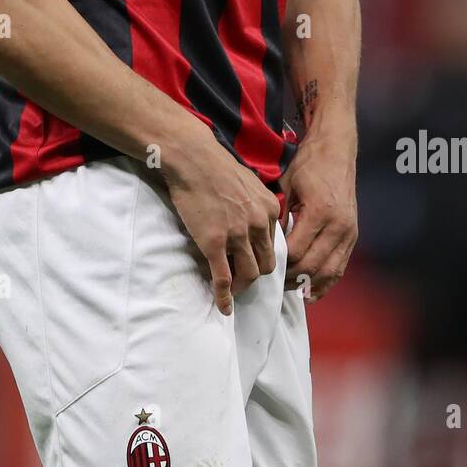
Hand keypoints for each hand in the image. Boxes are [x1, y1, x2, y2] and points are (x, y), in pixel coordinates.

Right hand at [162, 132, 281, 316]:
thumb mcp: (249, 183)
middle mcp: (258, 225)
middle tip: (242, 280)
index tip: (252, 264)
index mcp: (269, 210)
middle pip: (265, 264)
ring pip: (248, 274)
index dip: (262, 257)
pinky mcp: (214, 244)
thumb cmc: (217, 166)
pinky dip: (224, 297)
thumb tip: (255, 221)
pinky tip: (223, 307)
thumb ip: (257, 205)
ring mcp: (236, 236)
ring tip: (231, 290)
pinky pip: (223, 278)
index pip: (273, 245)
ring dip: (241, 287)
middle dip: (255, 276)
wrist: (193, 159)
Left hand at [280, 126, 356, 300]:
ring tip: (288, 288)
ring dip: (308, 284)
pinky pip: (340, 266)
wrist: (336, 150)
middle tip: (270, 281)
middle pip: (312, 265)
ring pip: (328, 271)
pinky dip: (326, 282)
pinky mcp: (353, 235)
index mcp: (320, 211)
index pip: (297, 251)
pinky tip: (311, 291)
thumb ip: (279, 216)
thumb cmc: (308, 164)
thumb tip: (266, 244)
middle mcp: (338, 225)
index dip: (279, 262)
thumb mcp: (286, 186)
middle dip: (290, 277)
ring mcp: (349, 232)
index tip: (263, 264)